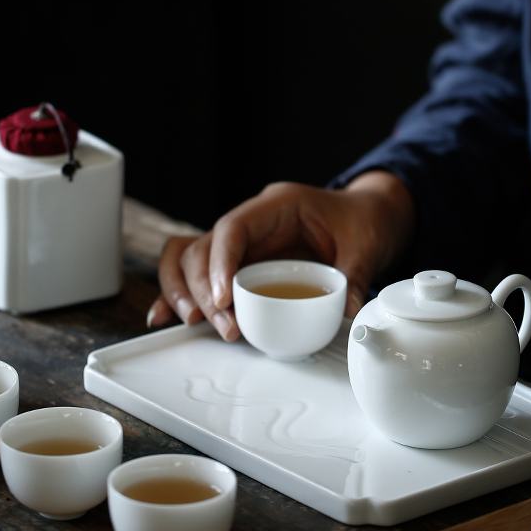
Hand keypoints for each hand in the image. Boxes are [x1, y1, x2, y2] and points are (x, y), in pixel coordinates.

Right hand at [147, 171, 414, 339]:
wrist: (365, 216)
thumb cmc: (359, 220)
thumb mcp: (366, 243)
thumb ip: (355, 275)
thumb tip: (345, 310)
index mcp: (277, 205)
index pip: (233, 226)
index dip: (220, 261)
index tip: (223, 298)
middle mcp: (252, 222)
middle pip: (204, 246)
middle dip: (203, 288)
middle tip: (224, 325)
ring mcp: (242, 243)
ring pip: (190, 257)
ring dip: (185, 291)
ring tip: (195, 322)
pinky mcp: (239, 263)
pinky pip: (198, 272)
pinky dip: (180, 293)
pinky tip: (164, 316)